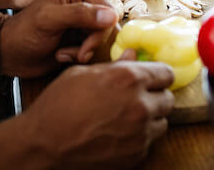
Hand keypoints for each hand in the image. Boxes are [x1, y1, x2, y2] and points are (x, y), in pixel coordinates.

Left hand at [0, 0, 118, 78]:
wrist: (11, 51)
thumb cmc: (24, 32)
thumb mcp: (49, 20)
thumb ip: (79, 15)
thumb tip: (111, 16)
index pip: (109, 11)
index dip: (100, 33)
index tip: (85, 49)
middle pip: (109, 26)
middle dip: (93, 45)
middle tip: (76, 54)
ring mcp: (85, 18)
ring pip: (104, 39)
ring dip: (86, 52)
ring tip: (64, 53)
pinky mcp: (83, 35)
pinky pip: (97, 48)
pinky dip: (82, 56)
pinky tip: (63, 55)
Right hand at [16, 61, 174, 168]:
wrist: (45, 143)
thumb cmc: (58, 106)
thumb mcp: (81, 74)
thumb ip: (114, 65)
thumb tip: (132, 56)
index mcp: (127, 79)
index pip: (166, 73)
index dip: (158, 74)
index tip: (153, 77)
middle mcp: (140, 106)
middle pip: (167, 99)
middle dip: (155, 96)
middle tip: (137, 97)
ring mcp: (140, 134)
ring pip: (161, 123)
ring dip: (149, 119)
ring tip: (126, 117)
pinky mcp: (136, 155)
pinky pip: (148, 143)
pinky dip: (139, 138)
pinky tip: (118, 133)